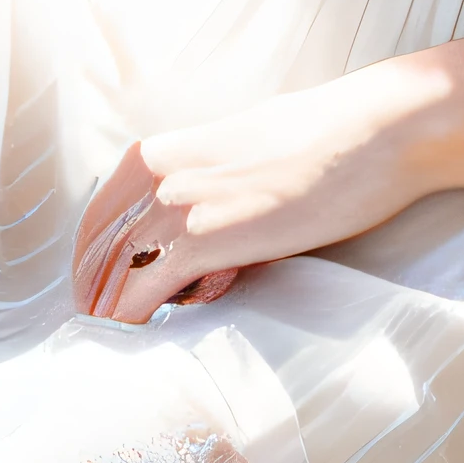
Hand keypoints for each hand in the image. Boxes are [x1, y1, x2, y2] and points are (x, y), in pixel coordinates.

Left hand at [68, 58, 454, 325]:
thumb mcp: (242, 144)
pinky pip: (147, 291)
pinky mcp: (208, 239)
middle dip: (93, 285)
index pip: (101, 212)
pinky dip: (134, 316)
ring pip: (117, 272)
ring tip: (110, 330)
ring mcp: (180, 205)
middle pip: (100, 246)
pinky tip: (136, 330)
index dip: (91, 253)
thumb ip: (206, 174)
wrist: (372, 132)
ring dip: (109, 306)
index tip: (93, 279)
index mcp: (164, 149)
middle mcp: (160, 173)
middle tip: (93, 314)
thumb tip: (200, 207)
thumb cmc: (322, 136)